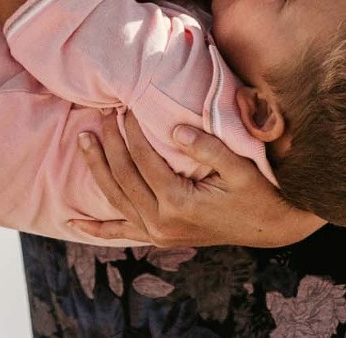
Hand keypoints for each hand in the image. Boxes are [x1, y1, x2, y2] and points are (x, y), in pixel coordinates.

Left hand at [70, 110, 323, 247]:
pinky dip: (97, 228)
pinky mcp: (160, 238)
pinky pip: (122, 233)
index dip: (130, 132)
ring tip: (83, 141)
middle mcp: (162, 223)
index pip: (143, 161)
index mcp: (178, 203)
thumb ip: (208, 147)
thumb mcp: (239, 166)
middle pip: (123, 177)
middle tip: (99, 115)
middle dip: (109, 145)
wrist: (271, 226)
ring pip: (116, 200)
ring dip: (97, 171)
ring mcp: (159, 234)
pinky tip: (74, 221)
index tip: (123, 106)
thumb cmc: (259, 191)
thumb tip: (175, 128)